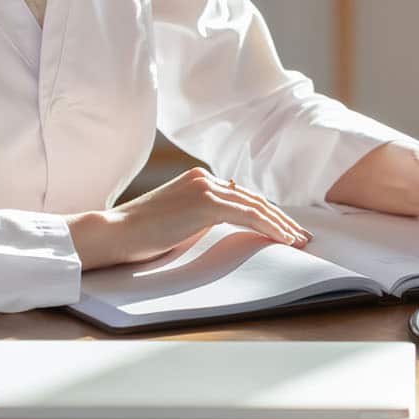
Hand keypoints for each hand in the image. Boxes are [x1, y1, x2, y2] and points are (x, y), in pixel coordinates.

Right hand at [65, 167, 312, 270]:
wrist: (117, 232)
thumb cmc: (141, 234)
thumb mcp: (177, 221)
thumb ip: (201, 217)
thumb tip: (226, 223)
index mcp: (198, 179)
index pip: (240, 196)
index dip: (265, 213)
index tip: (282, 229)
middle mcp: (205, 177)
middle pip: (253, 198)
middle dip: (280, 218)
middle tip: (301, 236)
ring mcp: (206, 187)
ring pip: (255, 206)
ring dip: (281, 224)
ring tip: (299, 241)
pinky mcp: (207, 203)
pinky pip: (248, 215)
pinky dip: (270, 227)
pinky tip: (284, 239)